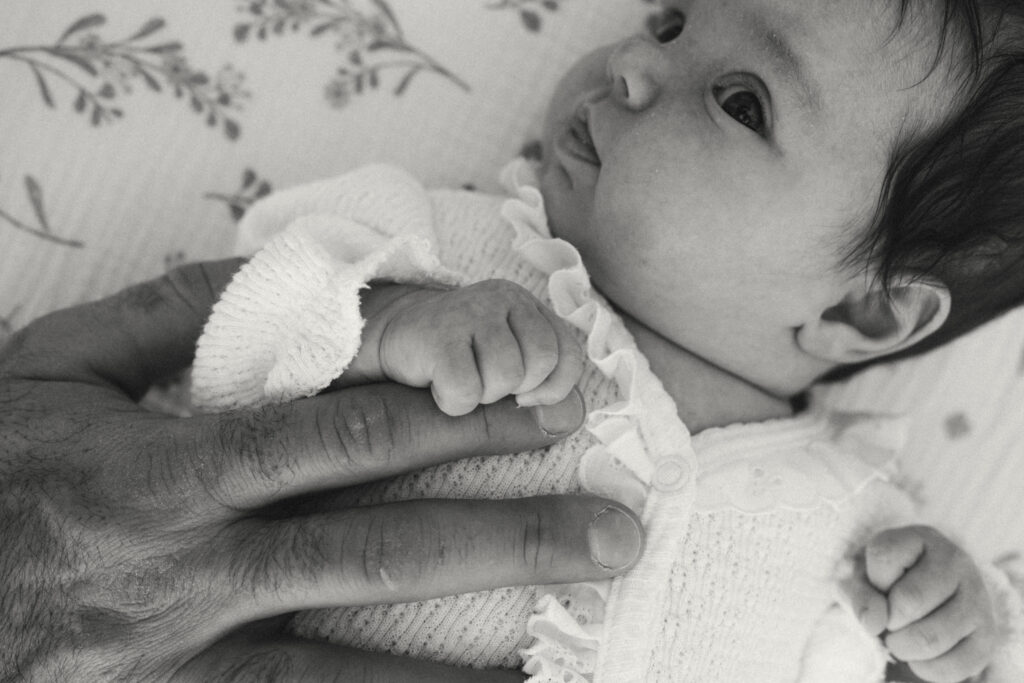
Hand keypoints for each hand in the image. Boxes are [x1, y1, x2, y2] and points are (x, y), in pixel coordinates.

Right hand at [0, 260, 642, 681]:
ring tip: (570, 663)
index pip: (341, 440)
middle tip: (614, 535)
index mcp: (165, 469)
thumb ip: (174, 315)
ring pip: (346, 674)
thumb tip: (302, 280)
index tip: (547, 411)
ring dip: (467, 669)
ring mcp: (177, 664)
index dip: (456, 425)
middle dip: (505, 539)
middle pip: (373, 553)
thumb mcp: (58, 368)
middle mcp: (183, 572)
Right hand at [355, 278, 585, 415]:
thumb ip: (542, 390)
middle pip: (541, 362)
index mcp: (528, 307)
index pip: (568, 353)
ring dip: (480, 396)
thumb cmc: (456, 362)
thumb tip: (572, 419)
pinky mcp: (437, 333)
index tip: (521, 395)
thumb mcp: (507, 371)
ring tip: (458, 379)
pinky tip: (436, 384)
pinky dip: (452, 403)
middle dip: (514, 389)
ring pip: (506, 376)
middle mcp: (504, 298)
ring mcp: (470, 310)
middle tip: (482, 382)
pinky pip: (466, 391)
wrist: (390, 340)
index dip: (550, 387)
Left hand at [844, 525, 996, 681]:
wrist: (926, 599)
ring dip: (903, 647)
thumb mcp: (863, 578)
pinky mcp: (988, 635)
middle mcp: (955, 561)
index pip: (884, 556)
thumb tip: (873, 623)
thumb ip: (859, 595)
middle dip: (887, 620)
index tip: (880, 584)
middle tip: (889, 620)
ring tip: (900, 638)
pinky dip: (925, 668)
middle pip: (908, 601)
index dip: (872, 579)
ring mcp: (977, 597)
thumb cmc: (888, 583)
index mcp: (920, 537)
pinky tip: (920, 655)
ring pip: (930, 637)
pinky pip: (952, 665)